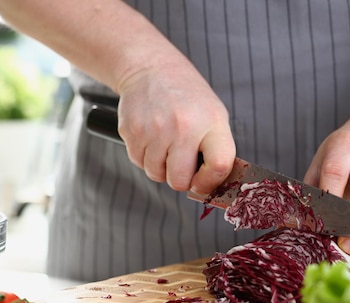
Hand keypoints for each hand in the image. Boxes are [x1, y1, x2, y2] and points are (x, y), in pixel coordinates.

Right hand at [115, 59, 235, 193]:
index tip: (203, 182)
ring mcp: (154, 130)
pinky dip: (145, 156)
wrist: (151, 69)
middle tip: (181, 163)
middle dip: (180, 178)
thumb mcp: (213, 115)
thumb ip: (217, 150)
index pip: (218, 166)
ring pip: (156, 174)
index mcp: (210, 123)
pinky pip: (138, 162)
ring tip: (165, 144)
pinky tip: (151, 137)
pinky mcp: (132, 131)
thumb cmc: (186, 96)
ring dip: (160, 167)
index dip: (210, 182)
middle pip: (179, 180)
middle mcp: (182, 127)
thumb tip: (211, 186)